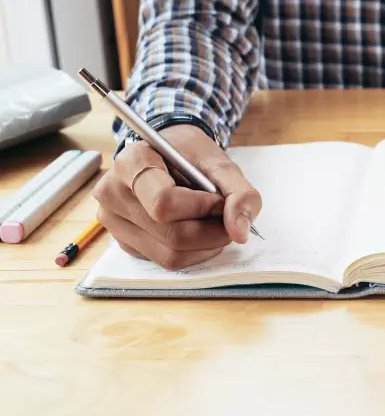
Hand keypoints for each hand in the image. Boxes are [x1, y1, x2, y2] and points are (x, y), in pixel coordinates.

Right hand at [93, 125, 261, 269]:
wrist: (169, 154)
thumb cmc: (191, 155)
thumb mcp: (220, 162)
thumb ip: (239, 192)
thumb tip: (240, 233)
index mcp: (130, 163)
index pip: (164, 203)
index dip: (201, 208)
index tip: (218, 199)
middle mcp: (113, 194)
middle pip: (170, 234)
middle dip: (211, 231)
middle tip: (228, 219)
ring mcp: (114, 222)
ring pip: (169, 255)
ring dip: (205, 245)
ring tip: (215, 224)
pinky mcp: (125, 242)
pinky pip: (165, 260)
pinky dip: (192, 251)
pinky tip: (197, 230)